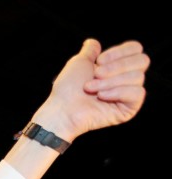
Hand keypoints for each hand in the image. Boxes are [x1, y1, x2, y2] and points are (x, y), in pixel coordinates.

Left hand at [34, 39, 148, 142]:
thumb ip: (90, 51)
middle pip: (142, 61)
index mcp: (117, 67)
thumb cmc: (68, 88)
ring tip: (91, 88)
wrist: (63, 109)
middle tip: (96, 75)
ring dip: (110, 82)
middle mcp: (126, 79)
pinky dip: (117, 92)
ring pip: (138, 77)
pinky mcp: (129, 109)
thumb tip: (93, 42)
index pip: (136, 49)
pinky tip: (101, 96)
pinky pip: (137, 93)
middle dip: (116, 67)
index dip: (120, 52)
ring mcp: (128, 95)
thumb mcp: (79, 63)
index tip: (99, 60)